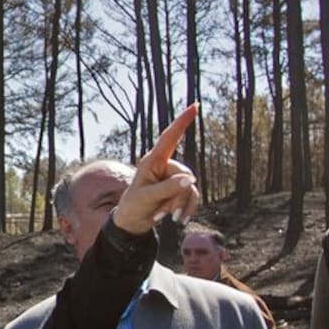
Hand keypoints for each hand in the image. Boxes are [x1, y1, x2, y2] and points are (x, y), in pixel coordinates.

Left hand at [112, 104, 199, 234]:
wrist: (133, 223)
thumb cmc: (133, 206)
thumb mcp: (147, 197)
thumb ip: (168, 188)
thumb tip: (192, 180)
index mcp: (153, 161)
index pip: (169, 137)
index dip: (182, 122)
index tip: (195, 106)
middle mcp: (165, 166)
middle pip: (185, 176)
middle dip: (177, 198)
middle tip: (164, 213)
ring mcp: (173, 178)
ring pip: (190, 188)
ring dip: (180, 206)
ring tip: (166, 218)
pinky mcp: (179, 190)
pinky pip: (192, 197)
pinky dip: (186, 210)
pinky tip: (177, 221)